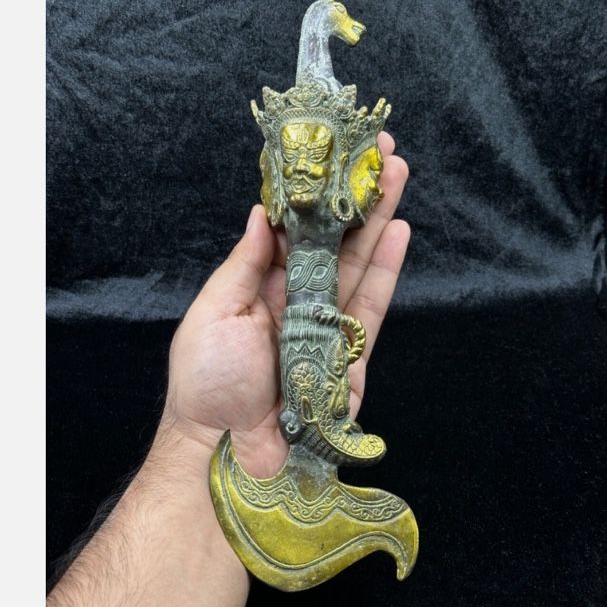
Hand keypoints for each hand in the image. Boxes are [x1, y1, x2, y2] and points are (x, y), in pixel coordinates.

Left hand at [158, 131, 409, 477]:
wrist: (226, 455)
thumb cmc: (208, 386)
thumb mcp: (214, 313)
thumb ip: (246, 263)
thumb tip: (264, 212)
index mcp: (259, 289)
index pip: (293, 230)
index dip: (314, 192)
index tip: (333, 153)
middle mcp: (296, 303)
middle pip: (334, 241)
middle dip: (358, 196)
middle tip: (381, 150)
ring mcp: (325, 328)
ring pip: (358, 265)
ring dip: (379, 219)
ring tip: (398, 175)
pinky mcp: (350, 358)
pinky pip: (371, 309)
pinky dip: (386, 270)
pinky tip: (398, 232)